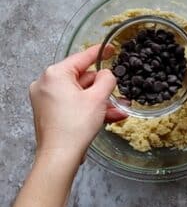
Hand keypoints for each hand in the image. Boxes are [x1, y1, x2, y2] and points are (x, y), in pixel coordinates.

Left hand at [29, 44, 126, 162]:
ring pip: (80, 94)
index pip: (82, 57)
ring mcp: (46, 99)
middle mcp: (47, 84)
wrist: (60, 157)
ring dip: (100, 101)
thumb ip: (106, 79)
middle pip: (81, 78)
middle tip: (117, 92)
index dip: (99, 52)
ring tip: (118, 109)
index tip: (111, 48)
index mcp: (55, 74)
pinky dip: (89, 108)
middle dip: (102, 88)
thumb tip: (106, 74)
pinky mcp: (49, 112)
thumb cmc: (76, 126)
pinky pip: (74, 104)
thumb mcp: (98, 98)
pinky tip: (108, 115)